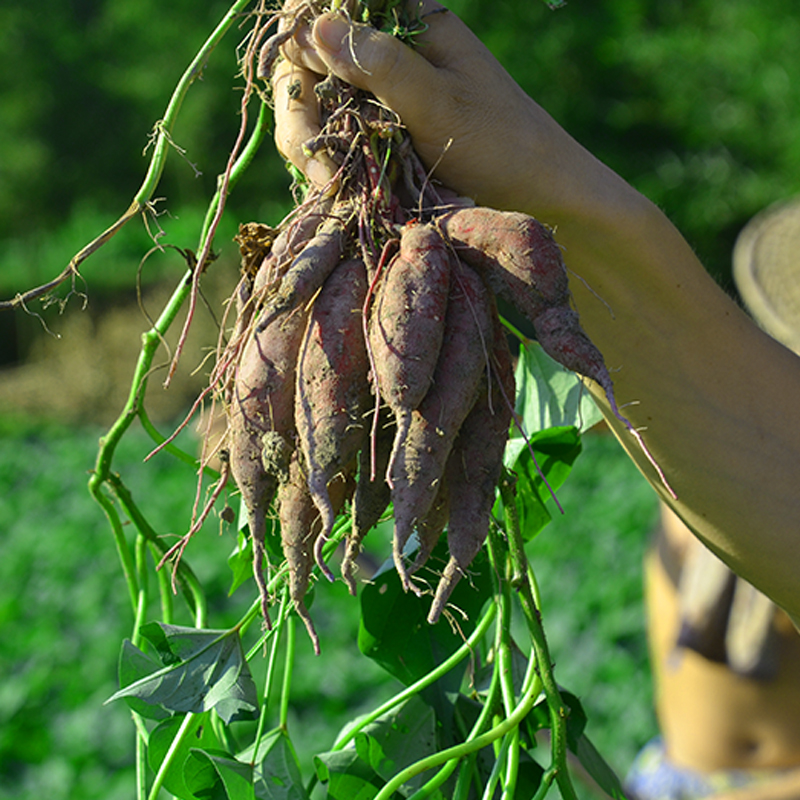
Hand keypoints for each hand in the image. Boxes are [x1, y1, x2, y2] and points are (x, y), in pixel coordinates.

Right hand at [272, 1, 555, 211]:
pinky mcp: (374, 129)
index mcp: (406, 21)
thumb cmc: (499, 143)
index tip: (309, 93)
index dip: (300, 41)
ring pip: (311, 103)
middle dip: (301, 112)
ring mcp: (376, 91)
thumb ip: (381, 65)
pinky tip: (338, 185)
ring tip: (332, 185)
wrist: (534, 192)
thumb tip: (315, 27)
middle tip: (322, 170)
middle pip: (304, 60)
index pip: (324, 5)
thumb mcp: (440, 104)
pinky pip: (330, 135)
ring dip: (311, 145)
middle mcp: (384, 49)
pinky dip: (326, 161)